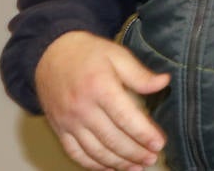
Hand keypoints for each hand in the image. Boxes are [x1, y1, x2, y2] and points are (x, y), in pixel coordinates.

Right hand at [34, 31, 169, 170]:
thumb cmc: (87, 53)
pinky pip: (76, 153)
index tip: (159, 143)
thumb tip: (163, 82)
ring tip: (137, 167)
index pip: (125, 117)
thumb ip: (139, 74)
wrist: (50, 55)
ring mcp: (69, 121)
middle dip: (135, 152)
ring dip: (118, 163)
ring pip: (95, 151)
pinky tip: (110, 168)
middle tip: (152, 158)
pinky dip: (93, 165)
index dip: (144, 134)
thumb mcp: (117, 54)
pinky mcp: (60, 129)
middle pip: (112, 138)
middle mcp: (82, 107)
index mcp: (99, 87)